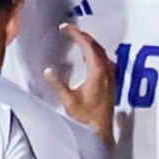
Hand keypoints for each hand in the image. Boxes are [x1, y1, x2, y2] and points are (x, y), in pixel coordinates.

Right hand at [44, 22, 118, 144]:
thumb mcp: (68, 101)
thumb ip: (58, 84)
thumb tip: (48, 71)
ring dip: (89, 43)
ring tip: (78, 39)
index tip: (65, 28)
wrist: (100, 131)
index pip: (87, 45)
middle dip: (82, 35)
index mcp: (97, 72)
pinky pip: (103, 60)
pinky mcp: (110, 82)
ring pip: (101, 52)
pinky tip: (89, 57)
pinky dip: (94, 52)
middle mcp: (106, 71)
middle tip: (70, 30)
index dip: (76, 34)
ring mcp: (110, 76)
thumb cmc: (87, 118)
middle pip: (95, 46)